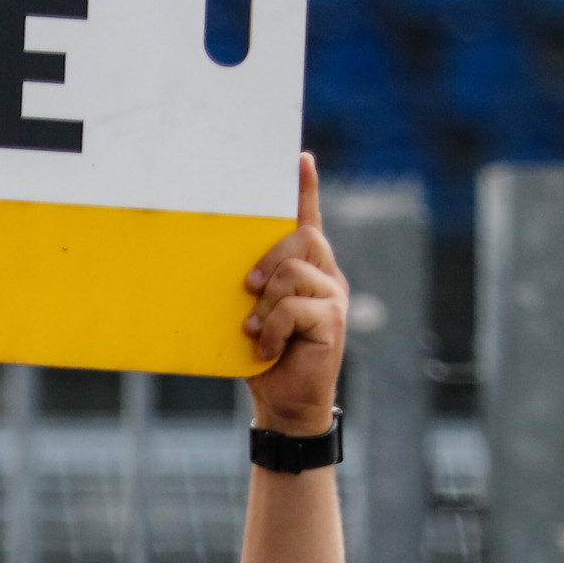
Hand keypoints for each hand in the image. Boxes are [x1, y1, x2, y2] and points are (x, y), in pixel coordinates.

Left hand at [243, 155, 349, 433]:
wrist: (285, 403)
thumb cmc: (264, 358)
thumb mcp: (251, 315)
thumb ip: (251, 288)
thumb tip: (230, 270)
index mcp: (306, 269)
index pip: (308, 220)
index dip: (305, 190)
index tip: (299, 159)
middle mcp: (325, 275)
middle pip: (301, 238)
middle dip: (269, 259)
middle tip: (247, 288)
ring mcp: (334, 295)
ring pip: (293, 272)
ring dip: (265, 303)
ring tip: (255, 330)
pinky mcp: (333, 319)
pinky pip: (293, 306)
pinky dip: (271, 328)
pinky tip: (266, 348)